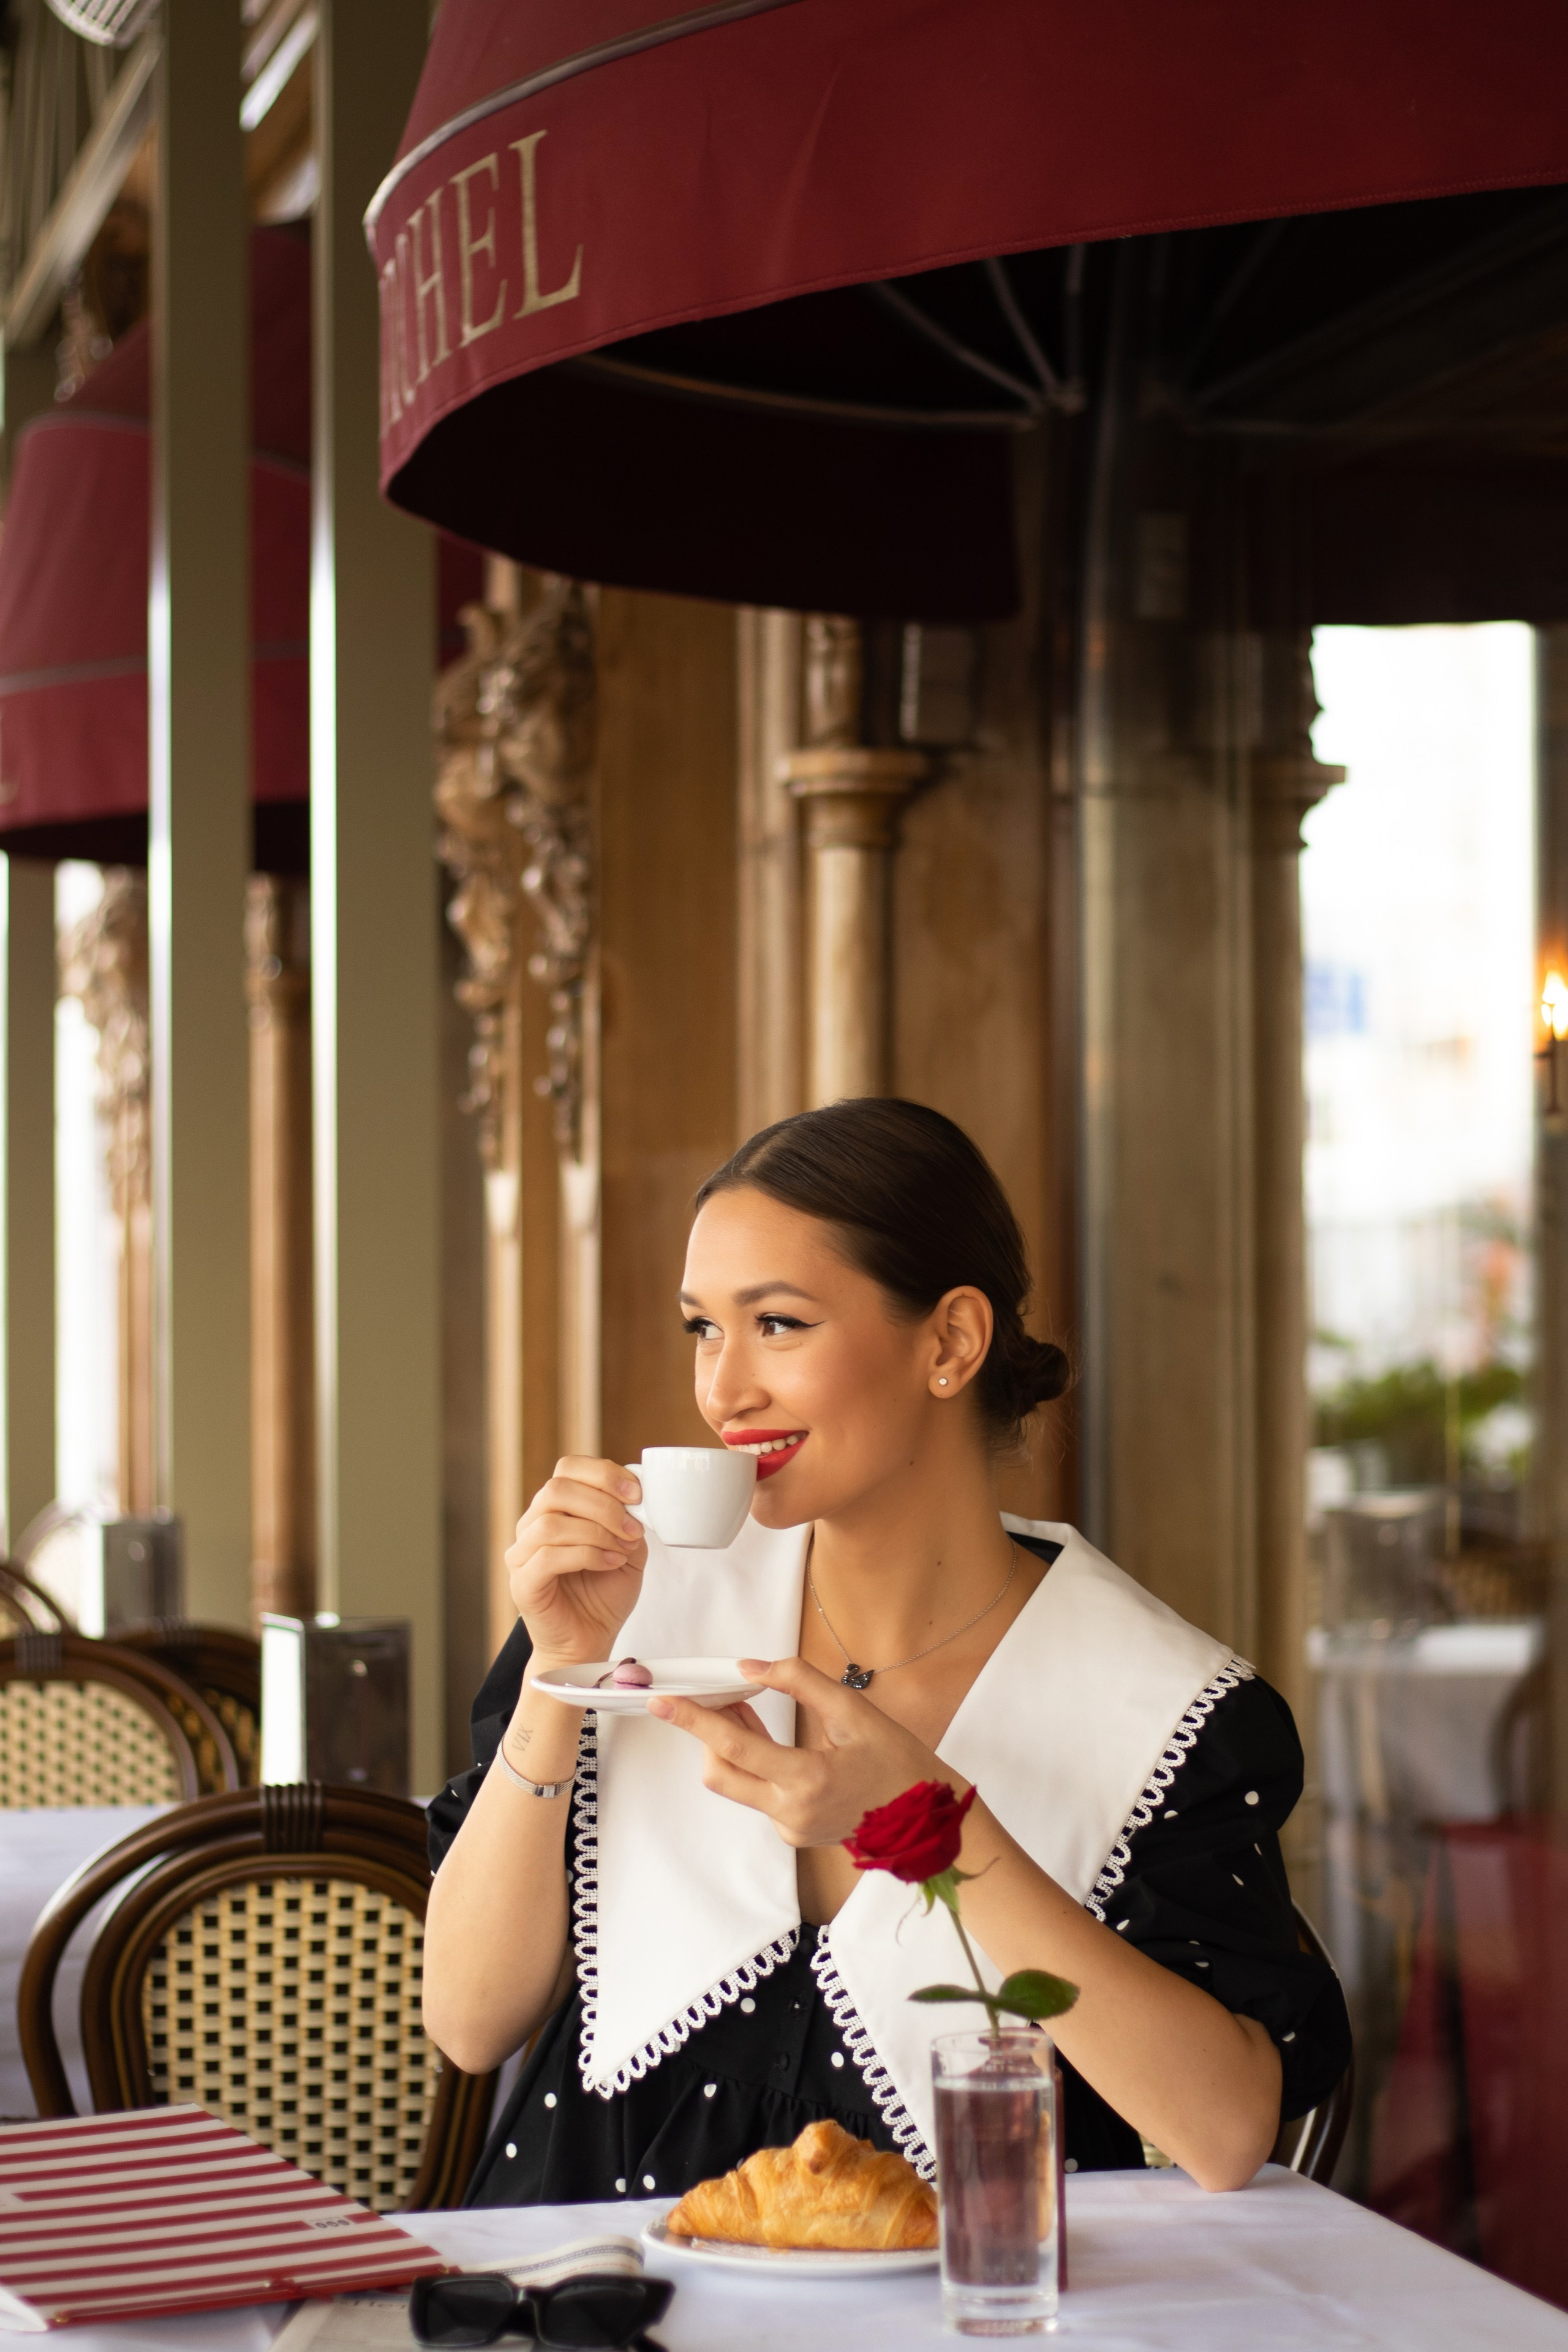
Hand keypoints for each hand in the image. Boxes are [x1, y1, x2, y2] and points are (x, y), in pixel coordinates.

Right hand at [506, 1456, 648, 1667]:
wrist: (588, 1642)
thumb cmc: (604, 1595)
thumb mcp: (629, 1549)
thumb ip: (630, 1521)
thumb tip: (637, 1500)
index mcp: (555, 1509)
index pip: (568, 1468)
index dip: (604, 1474)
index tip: (637, 1494)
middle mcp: (532, 1525)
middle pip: (557, 1489)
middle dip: (604, 1503)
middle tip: (633, 1527)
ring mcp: (522, 1554)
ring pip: (552, 1522)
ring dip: (597, 1531)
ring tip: (623, 1549)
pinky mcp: (522, 1583)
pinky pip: (548, 1556)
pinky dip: (587, 1555)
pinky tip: (610, 1563)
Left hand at [647, 1657, 954, 1846]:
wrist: (927, 1818)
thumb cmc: (897, 1762)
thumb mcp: (854, 1710)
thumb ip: (799, 1681)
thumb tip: (751, 1667)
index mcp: (808, 1780)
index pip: (734, 1747)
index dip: (694, 1721)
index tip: (663, 1703)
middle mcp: (791, 1813)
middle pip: (721, 1773)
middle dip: (709, 1735)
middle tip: (716, 1697)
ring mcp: (791, 1828)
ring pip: (738, 1784)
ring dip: (734, 1746)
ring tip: (747, 1709)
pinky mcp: (794, 1833)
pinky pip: (759, 1795)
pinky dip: (756, 1764)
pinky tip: (771, 1741)